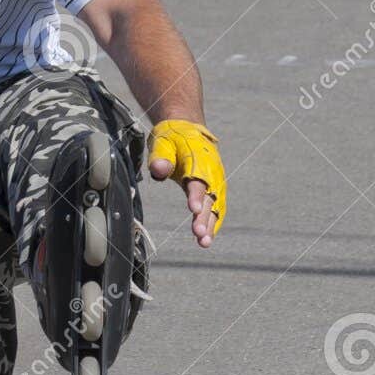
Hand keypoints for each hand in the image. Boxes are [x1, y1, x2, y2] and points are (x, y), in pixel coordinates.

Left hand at [148, 119, 225, 247]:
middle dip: (205, 217)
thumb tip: (159, 169)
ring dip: (210, 225)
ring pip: (215, 206)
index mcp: (199, 161)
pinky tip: (206, 239)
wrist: (187, 130)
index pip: (198, 181)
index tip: (194, 209)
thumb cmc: (172, 138)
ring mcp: (215, 182)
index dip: (196, 195)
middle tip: (199, 234)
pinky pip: (216, 209)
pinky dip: (213, 223)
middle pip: (210, 198)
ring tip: (204, 243)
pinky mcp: (214, 190)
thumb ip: (161, 157)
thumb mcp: (163, 143)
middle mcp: (211, 173)